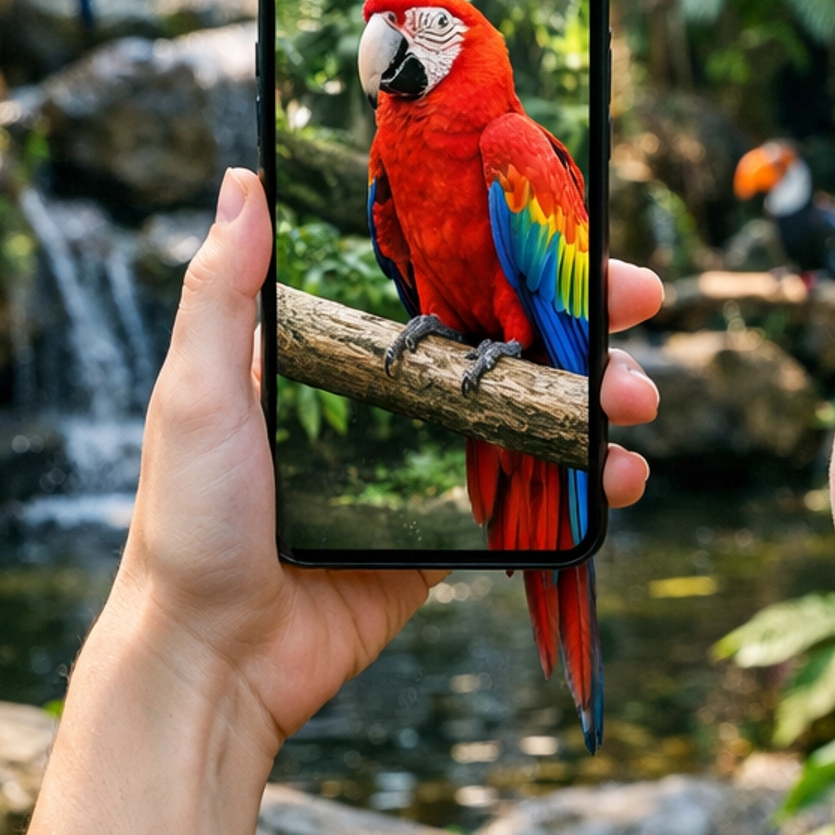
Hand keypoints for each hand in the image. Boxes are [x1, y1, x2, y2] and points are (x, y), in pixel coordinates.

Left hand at [104, 169, 663, 758]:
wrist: (214, 655)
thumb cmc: (192, 520)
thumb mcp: (200, 391)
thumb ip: (223, 290)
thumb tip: (241, 180)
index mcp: (350, 358)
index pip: (452, 287)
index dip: (518, 256)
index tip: (578, 231)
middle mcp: (403, 404)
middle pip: (515, 345)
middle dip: (587, 323)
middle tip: (642, 305)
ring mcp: (434, 469)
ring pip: (540, 416)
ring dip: (600, 401)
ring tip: (636, 404)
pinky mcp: (455, 537)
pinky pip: (537, 500)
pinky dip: (589, 484)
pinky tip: (619, 478)